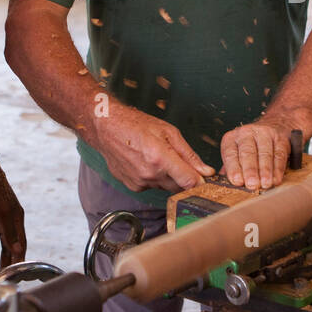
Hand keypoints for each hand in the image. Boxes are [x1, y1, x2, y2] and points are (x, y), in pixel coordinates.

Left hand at [0, 159, 25, 266]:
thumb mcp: (3, 212)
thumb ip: (9, 233)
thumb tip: (18, 252)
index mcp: (15, 221)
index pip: (18, 245)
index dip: (18, 259)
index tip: (17, 275)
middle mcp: (4, 223)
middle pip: (5, 246)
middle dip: (4, 261)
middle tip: (1, 277)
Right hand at [92, 102, 213, 192]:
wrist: (106, 129)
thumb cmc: (137, 125)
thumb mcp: (168, 132)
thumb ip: (189, 154)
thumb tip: (205, 171)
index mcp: (160, 158)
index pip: (189, 181)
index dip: (200, 181)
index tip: (205, 178)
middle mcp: (150, 174)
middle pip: (179, 186)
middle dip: (184, 177)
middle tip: (179, 161)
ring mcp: (140, 182)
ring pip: (166, 187)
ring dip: (168, 177)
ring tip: (158, 157)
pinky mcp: (133, 186)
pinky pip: (152, 186)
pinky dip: (155, 178)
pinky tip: (147, 163)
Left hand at [220, 115, 298, 190]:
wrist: (271, 126)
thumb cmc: (249, 147)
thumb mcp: (235, 153)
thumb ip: (230, 168)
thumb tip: (222, 183)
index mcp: (232, 138)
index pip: (230, 153)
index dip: (233, 168)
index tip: (237, 181)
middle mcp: (247, 133)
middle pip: (248, 152)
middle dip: (250, 170)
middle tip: (252, 184)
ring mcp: (265, 134)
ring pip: (265, 154)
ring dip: (265, 171)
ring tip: (265, 184)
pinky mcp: (280, 138)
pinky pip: (279, 154)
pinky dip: (278, 169)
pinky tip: (276, 179)